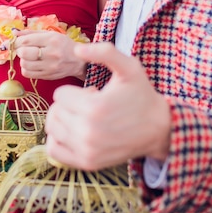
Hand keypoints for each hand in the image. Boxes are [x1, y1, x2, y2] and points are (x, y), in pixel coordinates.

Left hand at [15, 30, 86, 80]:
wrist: (78, 61)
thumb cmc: (63, 44)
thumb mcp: (50, 34)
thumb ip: (31, 33)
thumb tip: (14, 32)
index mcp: (52, 40)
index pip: (26, 41)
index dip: (17, 41)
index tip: (17, 42)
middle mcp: (51, 53)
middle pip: (24, 53)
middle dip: (19, 50)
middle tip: (23, 49)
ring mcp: (50, 67)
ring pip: (24, 64)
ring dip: (23, 60)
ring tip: (29, 57)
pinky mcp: (47, 76)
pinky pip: (28, 74)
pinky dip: (26, 68)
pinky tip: (31, 64)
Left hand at [45, 42, 171, 169]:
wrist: (159, 128)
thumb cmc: (141, 95)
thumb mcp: (129, 66)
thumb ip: (104, 52)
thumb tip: (77, 49)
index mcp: (94, 107)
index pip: (60, 95)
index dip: (76, 90)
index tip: (95, 93)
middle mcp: (87, 132)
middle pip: (55, 111)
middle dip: (70, 104)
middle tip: (92, 106)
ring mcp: (87, 150)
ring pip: (52, 129)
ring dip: (65, 120)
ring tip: (87, 118)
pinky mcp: (87, 163)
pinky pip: (54, 150)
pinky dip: (58, 139)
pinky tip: (76, 133)